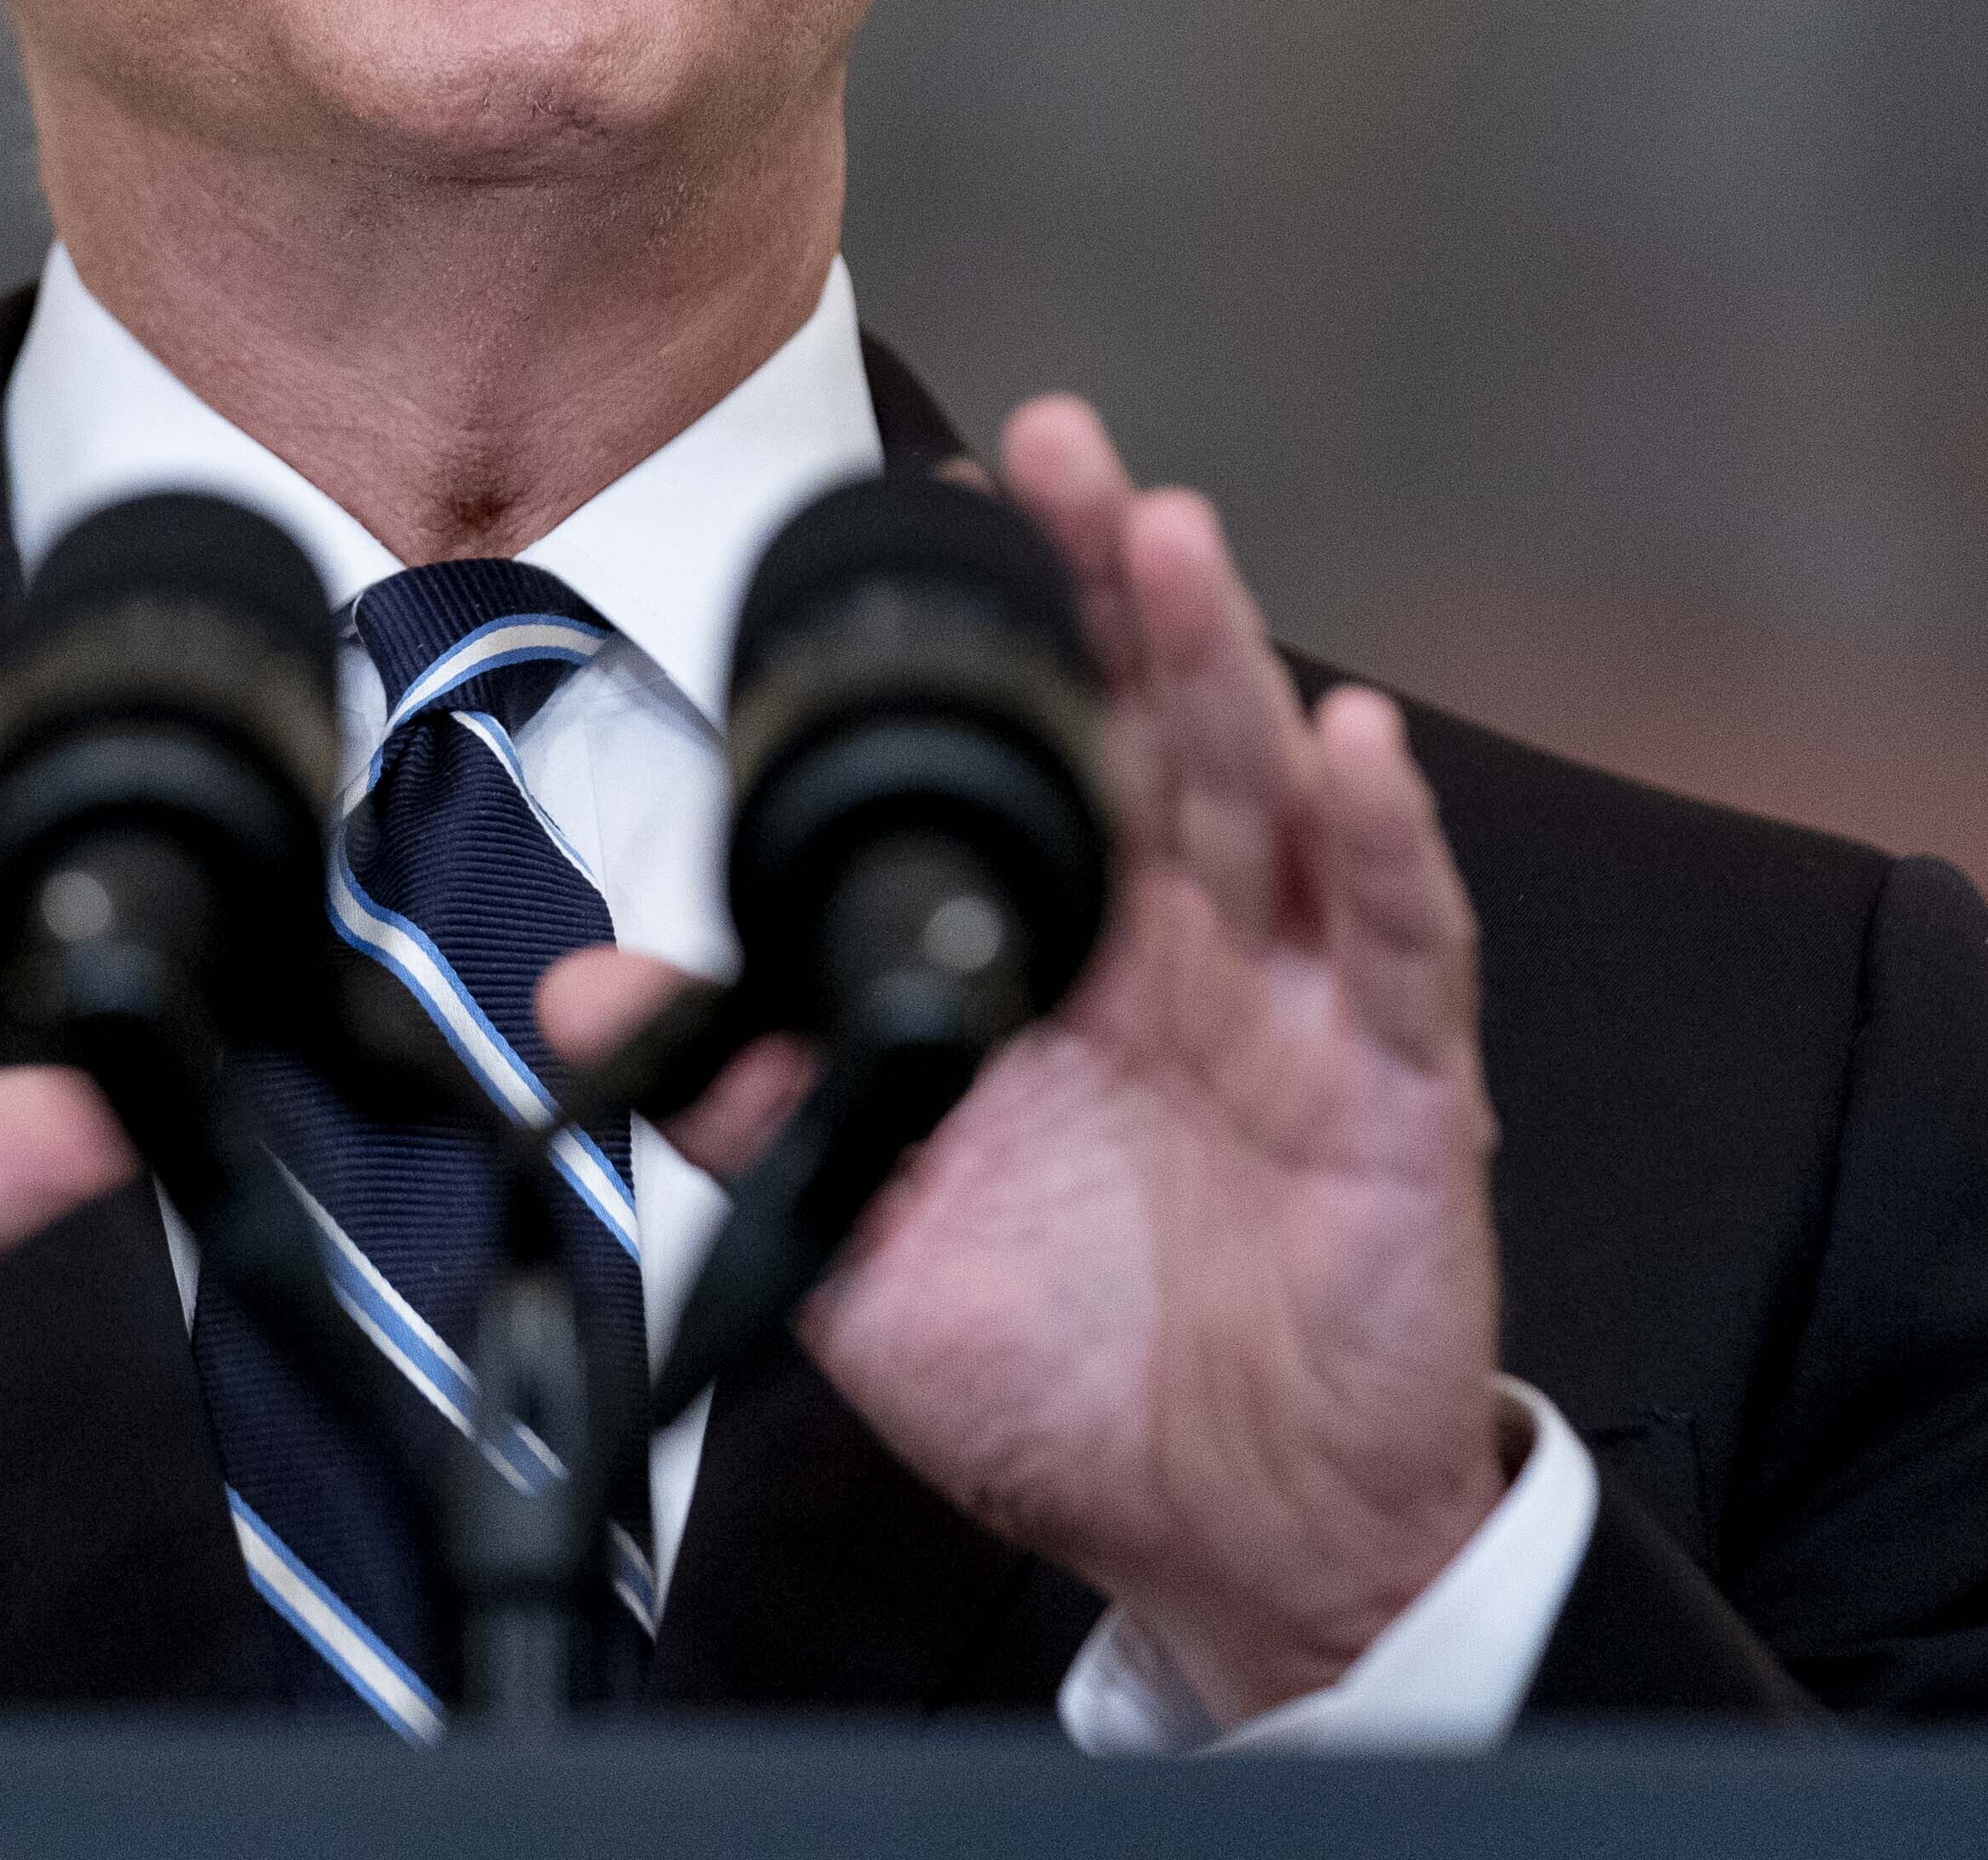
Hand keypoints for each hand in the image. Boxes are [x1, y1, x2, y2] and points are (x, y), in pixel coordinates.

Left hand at [545, 398, 1507, 1724]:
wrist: (1226, 1540)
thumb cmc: (1069, 1376)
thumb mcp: (866, 1236)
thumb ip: (744, 1102)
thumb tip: (578, 993)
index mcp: (1066, 961)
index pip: (1039, 755)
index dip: (1009, 629)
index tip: (950, 499)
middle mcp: (1189, 953)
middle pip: (1155, 730)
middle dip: (1110, 583)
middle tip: (1056, 448)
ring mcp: (1306, 1011)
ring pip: (1269, 800)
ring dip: (1225, 664)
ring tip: (1172, 536)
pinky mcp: (1409, 1098)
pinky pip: (1406, 951)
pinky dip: (1391, 845)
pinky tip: (1360, 746)